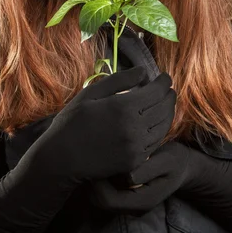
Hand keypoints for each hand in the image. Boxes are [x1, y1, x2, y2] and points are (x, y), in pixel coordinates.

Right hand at [29, 65, 176, 181]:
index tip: (165, 77)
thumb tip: (143, 71)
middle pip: (163, 108)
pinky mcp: (135, 161)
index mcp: (123, 107)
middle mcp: (134, 127)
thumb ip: (119, 80)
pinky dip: (160, 129)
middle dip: (169, 96)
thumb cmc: (72, 121)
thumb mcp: (91, 93)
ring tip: (166, 104)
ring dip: (168, 112)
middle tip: (168, 89)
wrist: (62, 159)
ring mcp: (136, 146)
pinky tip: (156, 123)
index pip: (156, 91)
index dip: (164, 82)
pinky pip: (156, 142)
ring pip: (163, 126)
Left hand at [89, 141, 195, 214]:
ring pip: (100, 199)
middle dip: (92, 183)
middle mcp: (134, 208)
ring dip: (96, 182)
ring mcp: (130, 205)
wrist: (184, 167)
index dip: (97, 184)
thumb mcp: (166, 160)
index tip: (96, 161)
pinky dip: (102, 182)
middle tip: (93, 159)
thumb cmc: (175, 160)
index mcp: (143, 201)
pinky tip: (107, 164)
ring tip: (100, 160)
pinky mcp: (127, 198)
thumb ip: (147, 169)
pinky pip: (107, 194)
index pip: (108, 200)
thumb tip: (126, 175)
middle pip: (100, 202)